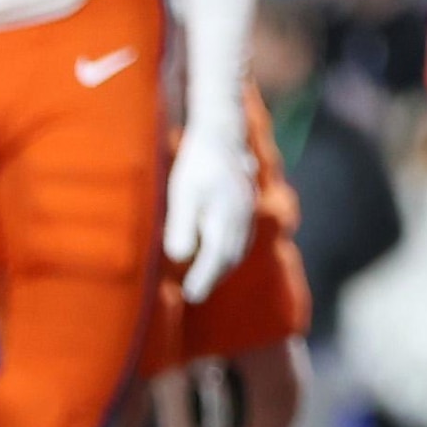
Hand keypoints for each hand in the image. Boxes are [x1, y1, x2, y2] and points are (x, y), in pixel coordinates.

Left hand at [165, 110, 255, 300]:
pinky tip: (221, 250)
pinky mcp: (247, 202)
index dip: (204, 279)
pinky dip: (231, 249)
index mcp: (226, 218)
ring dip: (224, 265)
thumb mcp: (183, 193)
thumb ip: (182, 226)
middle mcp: (242, 218)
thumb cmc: (197, 162)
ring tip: (206, 278)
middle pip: (230, 256)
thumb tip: (179, 257)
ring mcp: (248, 210)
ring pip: (238, 246)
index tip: (190, 296)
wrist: (222, 130)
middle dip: (213, 277)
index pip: (216, 258)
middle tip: (195, 294)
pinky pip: (242, 234)